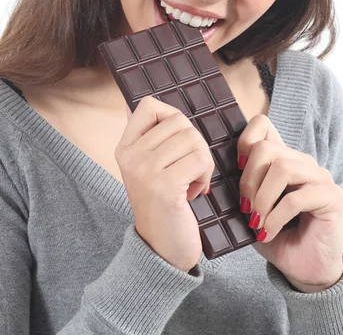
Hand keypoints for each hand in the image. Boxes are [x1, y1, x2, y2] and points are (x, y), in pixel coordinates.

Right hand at [115, 96, 213, 272]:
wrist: (160, 249)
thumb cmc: (163, 204)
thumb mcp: (148, 168)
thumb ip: (150, 138)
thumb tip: (148, 105)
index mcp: (125, 148)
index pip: (149, 106)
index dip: (172, 116)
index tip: (177, 142)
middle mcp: (131, 156)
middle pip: (179, 121)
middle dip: (195, 143)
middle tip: (189, 168)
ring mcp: (145, 170)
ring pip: (193, 139)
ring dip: (203, 161)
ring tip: (192, 181)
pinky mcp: (165, 185)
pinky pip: (200, 159)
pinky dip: (206, 175)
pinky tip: (195, 191)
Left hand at [237, 115, 342, 291]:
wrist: (305, 270)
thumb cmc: (277, 238)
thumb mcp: (251, 210)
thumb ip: (240, 190)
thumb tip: (217, 176)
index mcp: (282, 159)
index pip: (262, 124)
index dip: (243, 141)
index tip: (236, 169)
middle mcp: (303, 162)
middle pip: (266, 149)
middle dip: (248, 180)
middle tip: (244, 208)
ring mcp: (320, 176)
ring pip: (282, 168)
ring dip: (263, 199)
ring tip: (256, 222)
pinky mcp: (333, 196)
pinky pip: (297, 197)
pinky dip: (276, 217)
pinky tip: (269, 232)